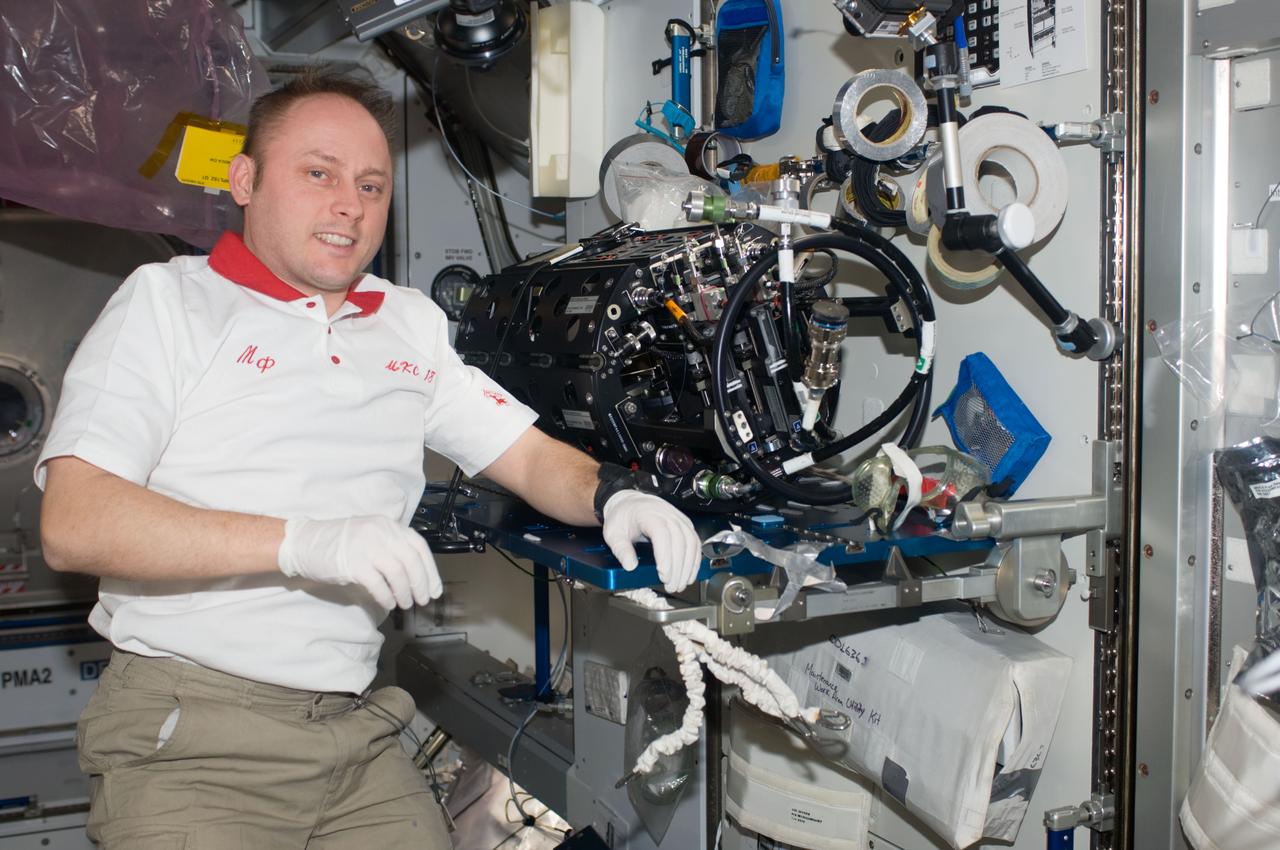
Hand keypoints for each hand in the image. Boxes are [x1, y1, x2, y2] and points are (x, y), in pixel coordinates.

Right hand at [277, 516, 442, 608]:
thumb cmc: (340, 543)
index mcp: (389, 525)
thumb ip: (392, 548)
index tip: (435, 589)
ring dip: (405, 593)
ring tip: (405, 604)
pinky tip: (389, 604)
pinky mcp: (354, 564)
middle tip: (422, 600)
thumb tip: (416, 576)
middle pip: (411, 561)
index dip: (431, 570)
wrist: (305, 543)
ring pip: (398, 574)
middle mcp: (381, 533)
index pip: (419, 547)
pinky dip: (387, 597)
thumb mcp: (371, 535)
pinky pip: (379, 585)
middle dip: (421, 584)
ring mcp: (367, 547)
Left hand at [601, 491, 700, 592]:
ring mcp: (679, 519)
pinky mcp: (685, 525)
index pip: (662, 534)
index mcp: (648, 514)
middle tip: (671, 586)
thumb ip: (620, 549)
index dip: (665, 556)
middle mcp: (667, 514)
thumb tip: (630, 566)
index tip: (663, 575)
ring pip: (691, 543)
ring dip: (688, 567)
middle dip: (678, 568)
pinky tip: (689, 574)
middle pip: (679, 541)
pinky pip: (695, 543)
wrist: (630, 504)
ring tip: (680, 584)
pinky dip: (695, 561)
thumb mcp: (613, 533)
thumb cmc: (623, 517)